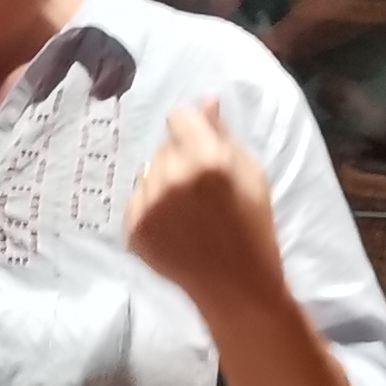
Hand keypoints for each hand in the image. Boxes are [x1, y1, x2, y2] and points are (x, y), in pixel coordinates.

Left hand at [126, 97, 290, 328]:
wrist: (236, 284)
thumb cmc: (253, 225)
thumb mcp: (251, 173)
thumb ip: (222, 134)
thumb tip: (205, 101)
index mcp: (205, 160)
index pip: (179, 117)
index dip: (192, 128)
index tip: (202, 146)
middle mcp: (170, 178)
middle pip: (164, 146)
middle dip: (180, 157)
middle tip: (201, 188)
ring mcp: (147, 205)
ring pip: (147, 172)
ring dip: (163, 182)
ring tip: (188, 211)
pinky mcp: (132, 228)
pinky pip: (137, 200)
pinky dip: (151, 208)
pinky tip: (174, 226)